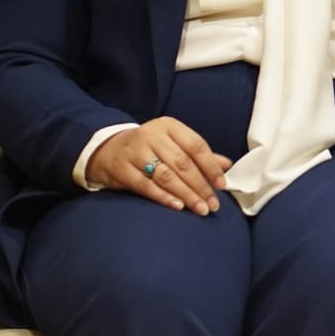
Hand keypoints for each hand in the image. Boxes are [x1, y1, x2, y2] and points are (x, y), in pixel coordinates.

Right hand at [85, 117, 231, 215]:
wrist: (108, 149)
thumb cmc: (149, 147)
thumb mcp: (172, 143)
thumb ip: (198, 154)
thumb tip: (227, 165)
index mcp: (168, 126)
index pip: (195, 145)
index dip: (210, 166)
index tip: (222, 184)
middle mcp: (152, 136)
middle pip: (182, 163)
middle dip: (201, 186)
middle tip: (213, 204)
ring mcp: (135, 152)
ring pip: (166, 176)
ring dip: (186, 195)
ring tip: (200, 209)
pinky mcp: (122, 170)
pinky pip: (146, 186)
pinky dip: (164, 197)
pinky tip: (178, 207)